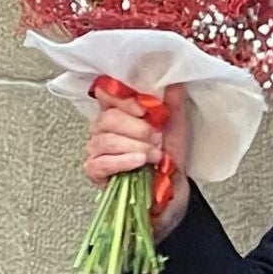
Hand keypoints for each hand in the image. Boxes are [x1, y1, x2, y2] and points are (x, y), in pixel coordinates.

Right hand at [84, 84, 193, 237]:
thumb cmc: (169, 160)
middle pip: (108, 118)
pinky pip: (101, 162)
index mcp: (120, 113)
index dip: (123, 99)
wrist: (172, 193)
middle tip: (157, 140)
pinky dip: (123, 161)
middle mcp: (103, 129)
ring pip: (106, 140)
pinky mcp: (95, 172)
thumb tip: (175, 81)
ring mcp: (97, 150)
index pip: (106, 94)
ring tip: (154, 155)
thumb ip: (173, 104)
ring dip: (136, 147)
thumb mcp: (177, 128)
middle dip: (138, 129)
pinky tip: (138, 161)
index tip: (145, 110)